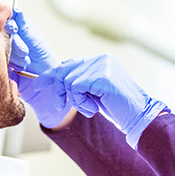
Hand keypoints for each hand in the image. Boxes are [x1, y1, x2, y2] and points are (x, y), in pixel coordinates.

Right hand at [5, 9, 57, 75]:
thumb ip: (24, 26)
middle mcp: (13, 36)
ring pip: (6, 48)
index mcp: (20, 27)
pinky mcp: (7, 57)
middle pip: (6, 36)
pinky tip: (23, 63)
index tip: (14, 29)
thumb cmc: (42, 51)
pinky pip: (6, 58)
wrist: (44, 69)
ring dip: (18, 55)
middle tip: (25, 51)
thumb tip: (17, 11)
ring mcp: (9, 46)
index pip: (10, 22)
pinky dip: (16, 62)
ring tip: (27, 58)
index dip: (10, 25)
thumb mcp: (34, 37)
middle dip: (17, 44)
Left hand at [33, 54, 168, 146]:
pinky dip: (81, 102)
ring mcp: (102, 65)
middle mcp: (100, 59)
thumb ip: (80, 82)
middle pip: (65, 70)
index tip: (37, 85)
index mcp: (99, 60)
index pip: (69, 63)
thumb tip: (57, 81)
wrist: (138, 116)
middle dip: (57, 89)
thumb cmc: (117, 107)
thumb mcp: (94, 92)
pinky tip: (94, 108)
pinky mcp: (102, 76)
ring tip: (91, 108)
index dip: (51, 75)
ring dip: (76, 101)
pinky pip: (77, 87)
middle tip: (58, 105)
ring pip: (69, 81)